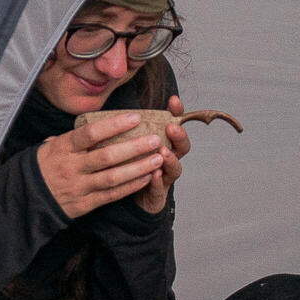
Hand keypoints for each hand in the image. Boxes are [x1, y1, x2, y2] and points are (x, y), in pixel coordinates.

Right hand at [36, 109, 174, 217]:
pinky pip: (112, 195)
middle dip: (134, 148)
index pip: (90, 134)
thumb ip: (74, 136)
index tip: (135, 118)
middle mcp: (72, 167)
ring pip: (113, 177)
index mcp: (63, 148)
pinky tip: (147, 178)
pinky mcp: (85, 203)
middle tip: (155, 139)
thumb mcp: (51, 146)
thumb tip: (97, 122)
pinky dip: (131, 186)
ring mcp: (79, 186)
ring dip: (138, 168)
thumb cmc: (43, 167)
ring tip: (158, 158)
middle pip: (107, 156)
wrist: (26, 198)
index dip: (114, 125)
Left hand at [135, 98, 191, 214]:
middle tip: (171, 128)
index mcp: (163, 143)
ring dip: (170, 159)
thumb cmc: (130, 166)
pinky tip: (154, 175)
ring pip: (174, 168)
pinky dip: (157, 182)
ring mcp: (164, 177)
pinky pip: (159, 189)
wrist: (129, 198)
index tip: (173, 101)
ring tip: (164, 153)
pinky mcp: (157, 195)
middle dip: (179, 136)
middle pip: (182, 146)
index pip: (174, 125)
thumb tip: (118, 108)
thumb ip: (129, 127)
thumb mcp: (129, 143)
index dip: (176, 113)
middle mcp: (168, 159)